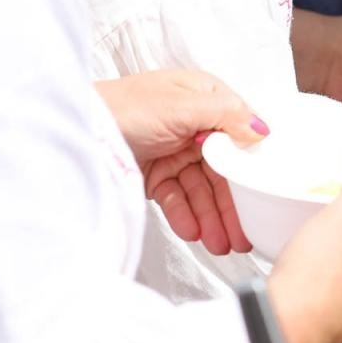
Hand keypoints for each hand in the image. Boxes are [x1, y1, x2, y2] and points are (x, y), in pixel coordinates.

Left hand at [95, 70, 265, 254]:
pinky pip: (178, 197)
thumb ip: (228, 115)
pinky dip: (186, 215)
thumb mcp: (183, 106)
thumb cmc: (124, 106)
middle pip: (224, 169)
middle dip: (233, 203)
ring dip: (212, 216)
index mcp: (206, 99)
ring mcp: (175, 150)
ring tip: (219, 243)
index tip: (265, 195)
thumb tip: (263, 129)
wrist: (76, 130)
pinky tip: (193, 231)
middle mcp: (194, 124)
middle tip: (242, 235)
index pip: (241, 135)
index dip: (253, 167)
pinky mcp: (155, 174)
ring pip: (202, 188)